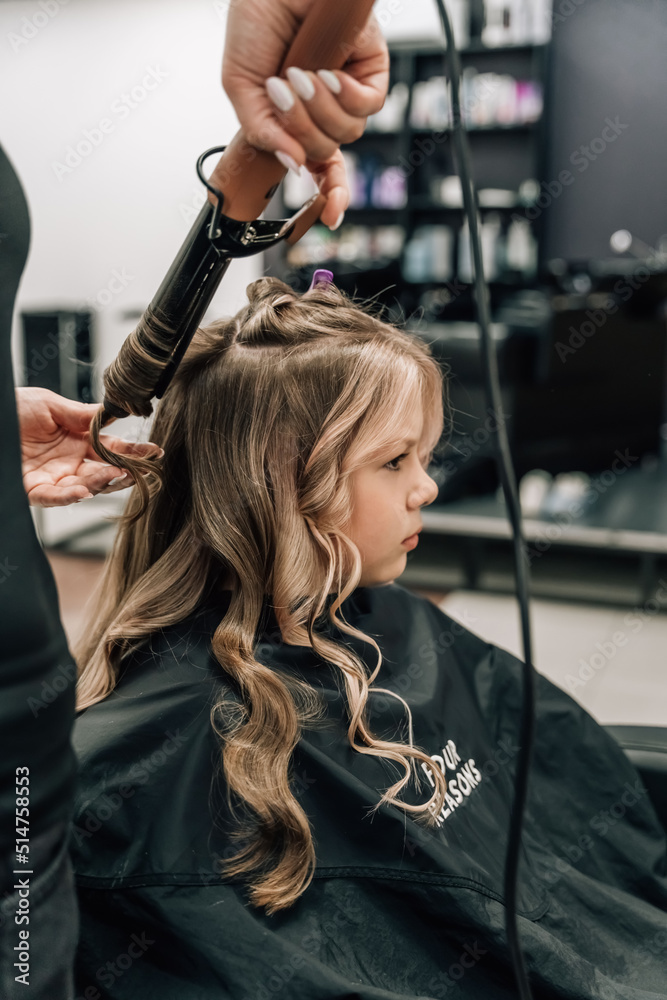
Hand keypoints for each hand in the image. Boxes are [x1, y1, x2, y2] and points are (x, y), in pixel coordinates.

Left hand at [17, 387, 162, 507]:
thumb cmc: (11, 408)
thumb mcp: (50, 404)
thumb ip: (83, 414)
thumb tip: (114, 414)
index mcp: (77, 440)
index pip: (113, 449)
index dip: (134, 451)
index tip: (155, 451)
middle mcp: (69, 463)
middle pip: (105, 473)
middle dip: (123, 472)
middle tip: (138, 468)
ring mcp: (53, 478)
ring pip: (85, 488)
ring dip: (100, 483)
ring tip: (113, 474)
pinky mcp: (32, 490)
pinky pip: (53, 498)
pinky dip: (69, 497)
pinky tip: (83, 491)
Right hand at [222, 0, 389, 228]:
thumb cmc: (257, 19)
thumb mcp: (240, 85)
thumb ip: (261, 130)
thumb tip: (292, 165)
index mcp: (296, 117)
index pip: (320, 166)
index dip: (328, 195)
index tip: (330, 218)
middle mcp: (326, 108)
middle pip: (326, 150)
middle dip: (301, 129)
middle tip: (281, 90)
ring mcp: (349, 91)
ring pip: (347, 133)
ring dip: (319, 110)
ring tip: (299, 73)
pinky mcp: (371, 71)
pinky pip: (368, 107)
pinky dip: (345, 96)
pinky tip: (327, 73)